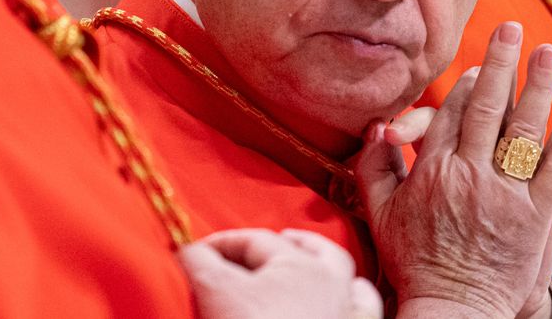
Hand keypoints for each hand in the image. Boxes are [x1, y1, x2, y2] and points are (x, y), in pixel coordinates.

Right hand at [178, 228, 381, 318]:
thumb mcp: (219, 294)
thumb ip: (200, 263)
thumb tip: (187, 248)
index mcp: (300, 264)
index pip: (252, 240)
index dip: (219, 244)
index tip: (192, 255)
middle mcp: (332, 282)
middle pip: (305, 250)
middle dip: (276, 246)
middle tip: (251, 250)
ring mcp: (348, 311)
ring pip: (343, 275)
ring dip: (320, 263)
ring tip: (300, 258)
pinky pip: (365, 309)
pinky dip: (355, 298)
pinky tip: (348, 298)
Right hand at [354, 22, 551, 317]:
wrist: (452, 310)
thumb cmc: (415, 264)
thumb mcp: (381, 215)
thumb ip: (375, 168)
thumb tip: (376, 127)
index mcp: (432, 171)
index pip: (453, 113)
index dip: (469, 85)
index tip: (480, 66)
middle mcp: (468, 174)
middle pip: (488, 107)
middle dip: (501, 64)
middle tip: (514, 29)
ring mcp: (504, 194)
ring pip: (524, 129)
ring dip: (538, 86)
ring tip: (549, 52)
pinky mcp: (535, 216)